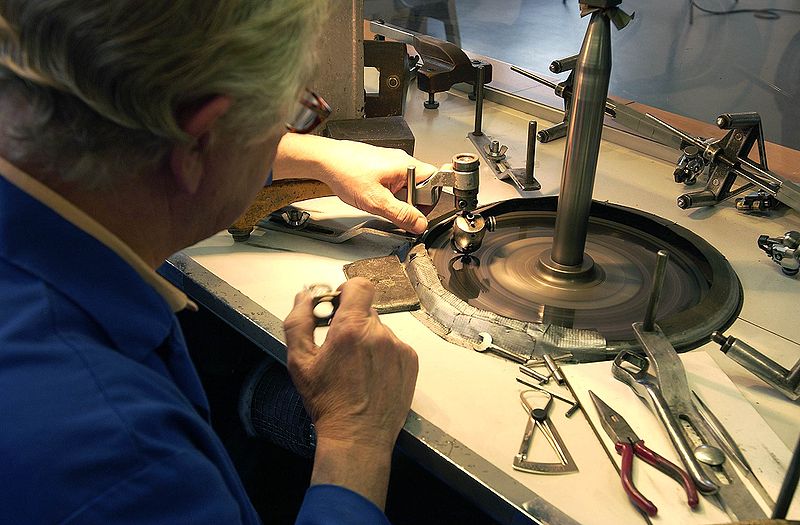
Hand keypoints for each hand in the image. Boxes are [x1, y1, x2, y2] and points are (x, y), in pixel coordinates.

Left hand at [275, 134, 436, 233]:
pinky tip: (373, 195)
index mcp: (406, 165)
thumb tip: (419, 224)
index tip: (418, 212)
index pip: (435, 181)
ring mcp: (390, 162)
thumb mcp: (376, 201)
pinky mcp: (380, 165)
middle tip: (395, 208)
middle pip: (421, 185)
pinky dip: (387, 192)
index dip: (430, 200)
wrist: (325, 161)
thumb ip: (401, 214)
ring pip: (406, 185)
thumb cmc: (346, 172)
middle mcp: (401, 160)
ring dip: (398, 198)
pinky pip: (393, 182)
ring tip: (380, 201)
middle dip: (412, 201)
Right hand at [283, 278, 418, 507]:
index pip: (359, 286)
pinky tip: (371, 376)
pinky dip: (383, 354)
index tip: (338, 306)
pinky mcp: (411, 361)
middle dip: (352, 323)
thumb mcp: (299, 362)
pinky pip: (395, 346)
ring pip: (380, 330)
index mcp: (350, 329)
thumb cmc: (327, 402)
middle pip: (366, 311)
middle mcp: (379, 334)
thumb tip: (304, 295)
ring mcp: (398, 348)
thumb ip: (298, 321)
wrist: (358, 437)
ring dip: (368, 340)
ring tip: (356, 369)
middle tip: (340, 348)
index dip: (347, 291)